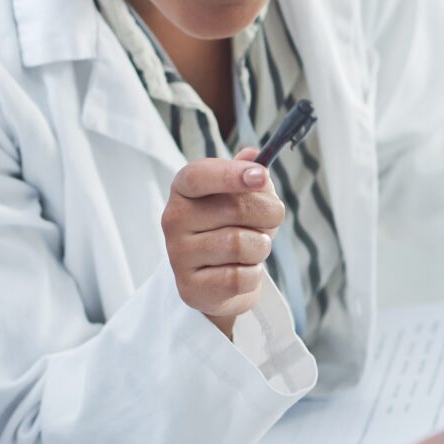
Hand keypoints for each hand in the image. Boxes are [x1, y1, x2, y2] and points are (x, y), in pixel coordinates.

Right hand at [162, 150, 285, 336]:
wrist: (218, 281)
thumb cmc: (233, 228)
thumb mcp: (243, 196)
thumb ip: (250, 174)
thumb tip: (253, 155)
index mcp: (183, 189)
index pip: (199, 175)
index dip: (231, 174)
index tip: (260, 177)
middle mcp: (173, 219)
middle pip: (236, 209)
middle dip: (269, 214)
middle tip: (270, 220)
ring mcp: (178, 255)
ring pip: (240, 245)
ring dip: (261, 247)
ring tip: (253, 249)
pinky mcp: (190, 288)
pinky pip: (240, 277)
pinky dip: (253, 275)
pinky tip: (242, 272)